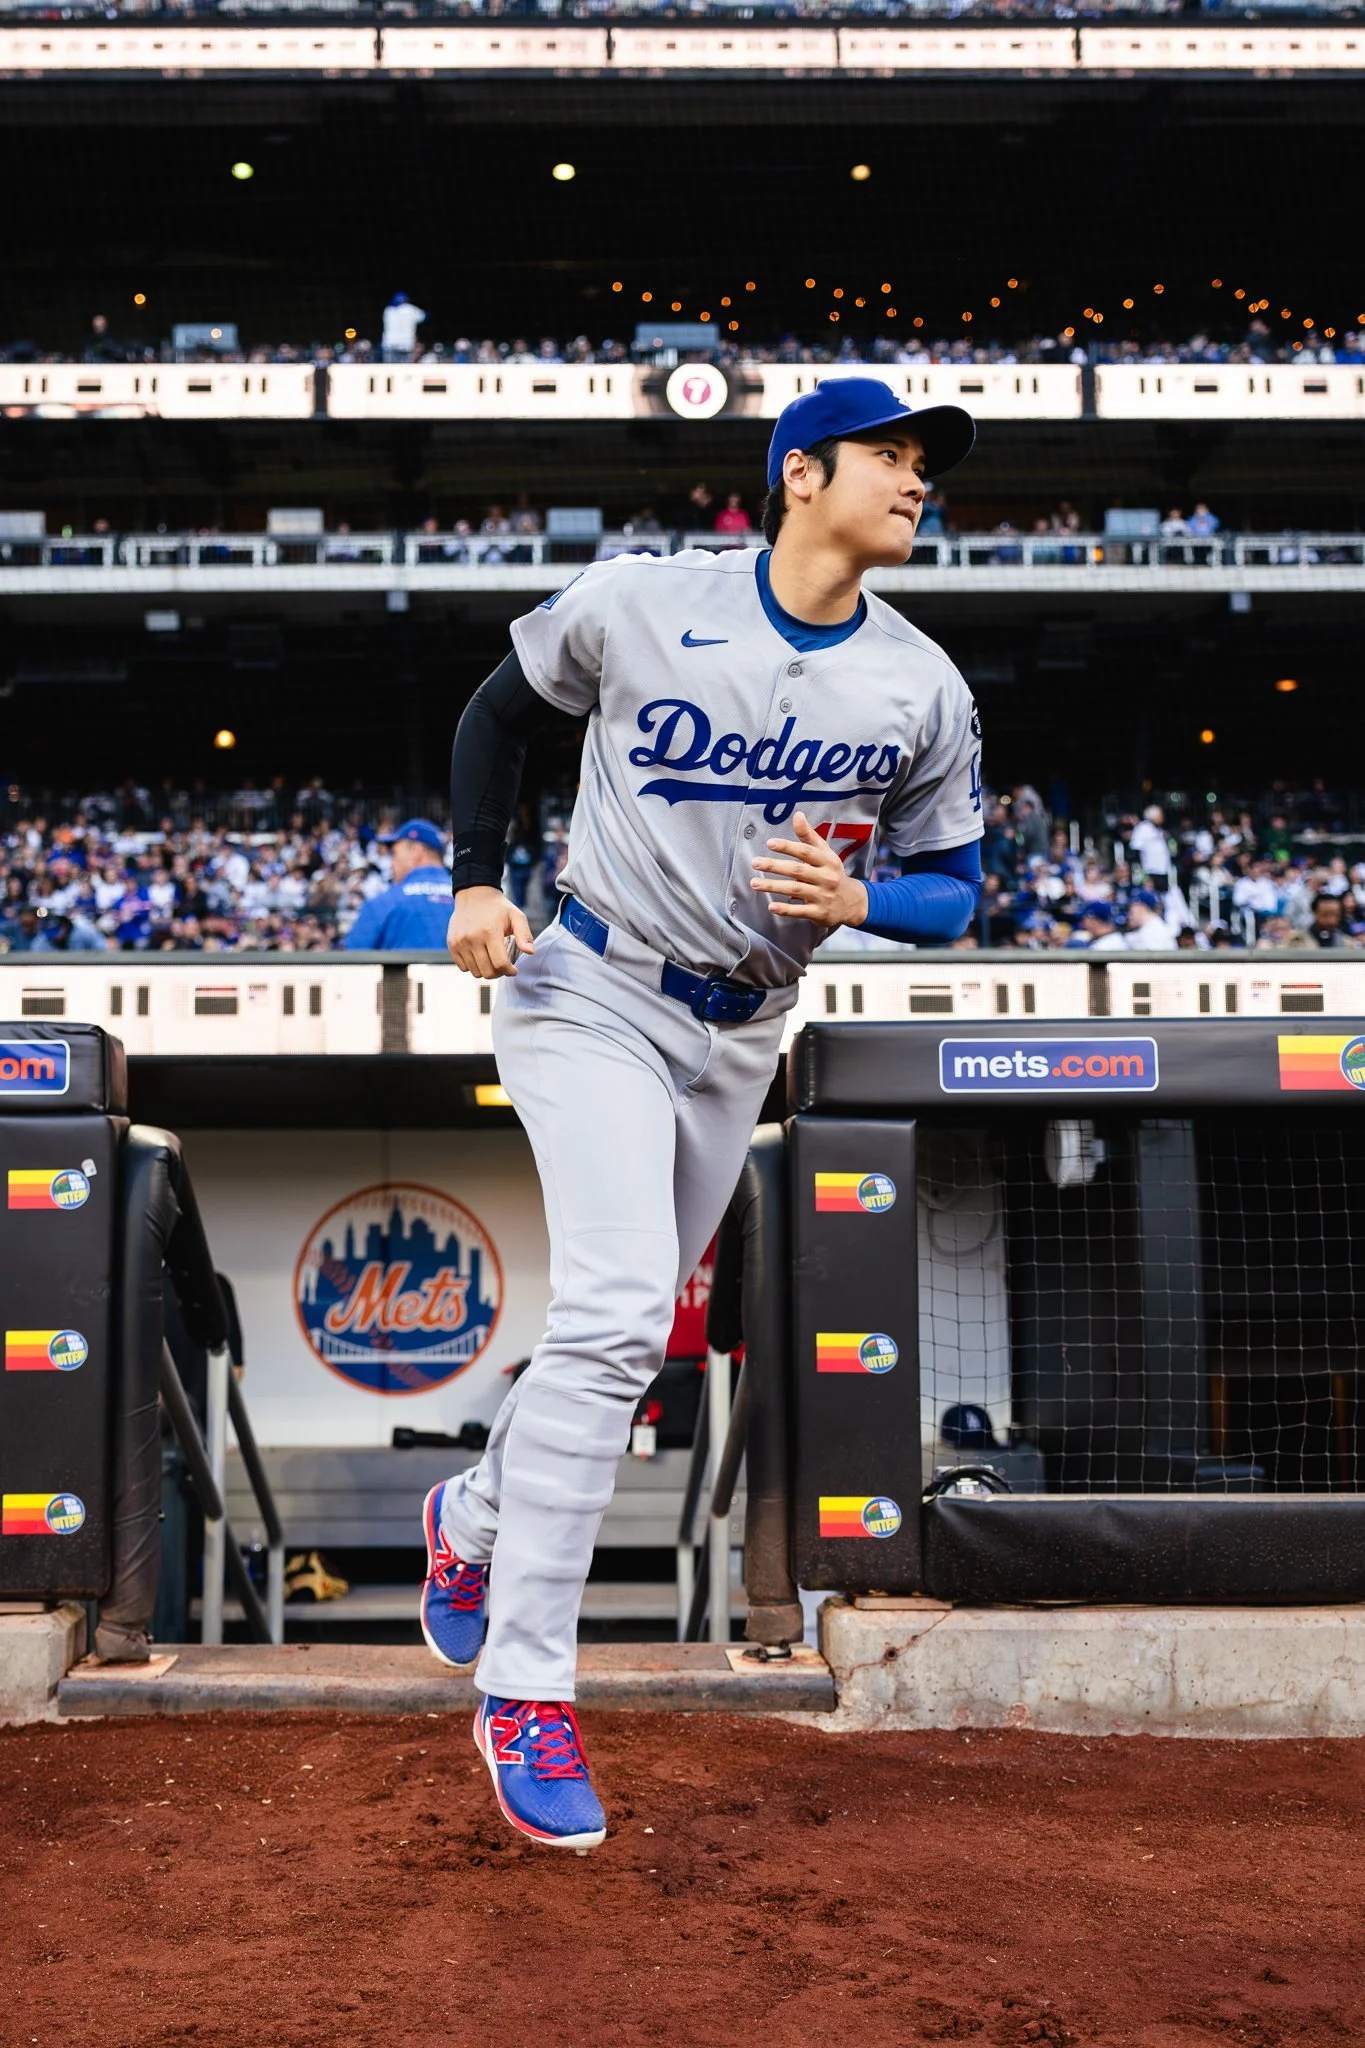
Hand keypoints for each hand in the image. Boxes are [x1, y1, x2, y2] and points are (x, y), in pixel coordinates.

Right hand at [447, 887, 535, 978]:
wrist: (474, 894)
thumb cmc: (498, 908)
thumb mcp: (516, 916)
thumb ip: (524, 935)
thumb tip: (530, 952)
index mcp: (490, 931)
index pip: (500, 963)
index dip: (509, 971)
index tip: (514, 970)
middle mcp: (473, 938)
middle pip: (487, 971)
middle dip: (499, 973)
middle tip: (504, 967)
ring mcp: (460, 942)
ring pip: (475, 972)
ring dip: (486, 971)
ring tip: (492, 962)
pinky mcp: (452, 944)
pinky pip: (463, 967)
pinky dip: (473, 967)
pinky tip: (480, 958)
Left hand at [750, 812, 868, 929]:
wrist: (852, 903)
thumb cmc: (833, 874)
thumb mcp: (825, 854)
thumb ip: (809, 836)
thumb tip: (797, 815)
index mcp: (827, 861)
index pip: (806, 852)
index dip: (788, 847)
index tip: (770, 843)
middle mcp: (826, 878)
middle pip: (798, 870)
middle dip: (775, 866)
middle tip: (755, 863)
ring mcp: (822, 896)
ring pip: (795, 889)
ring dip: (773, 886)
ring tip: (755, 883)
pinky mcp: (819, 913)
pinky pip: (800, 911)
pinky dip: (785, 909)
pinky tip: (771, 906)